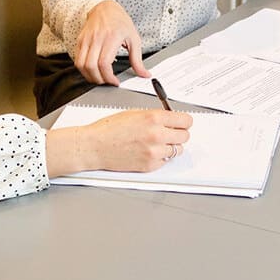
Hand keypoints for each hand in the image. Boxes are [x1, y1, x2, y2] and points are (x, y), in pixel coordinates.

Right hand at [45, 109, 192, 176]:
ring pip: (178, 150)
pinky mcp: (150, 165)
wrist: (94, 146)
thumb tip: (171, 118)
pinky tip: (148, 151)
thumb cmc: (109, 129)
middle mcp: (157, 135)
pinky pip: (166, 161)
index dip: (184, 121)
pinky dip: (161, 157)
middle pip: (185, 136)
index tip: (182, 123)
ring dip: (171, 146)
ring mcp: (154, 152)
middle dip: (178, 133)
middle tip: (170, 133)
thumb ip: (155, 116)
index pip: (185, 120)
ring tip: (157, 143)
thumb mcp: (134, 113)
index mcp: (153, 118)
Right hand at [75, 0, 150, 85]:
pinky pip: (77, 60)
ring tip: (99, 78)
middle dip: (99, 79)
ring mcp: (86, 39)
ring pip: (81, 65)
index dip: (108, 77)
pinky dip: (84, 69)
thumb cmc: (120, 22)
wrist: (105, 8)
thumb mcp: (134, 39)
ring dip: (89, 76)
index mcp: (111, 37)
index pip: (104, 63)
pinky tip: (93, 70)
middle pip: (91, 66)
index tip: (115, 82)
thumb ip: (137, 60)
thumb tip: (144, 74)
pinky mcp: (80, 41)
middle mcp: (96, 38)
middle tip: (107, 82)